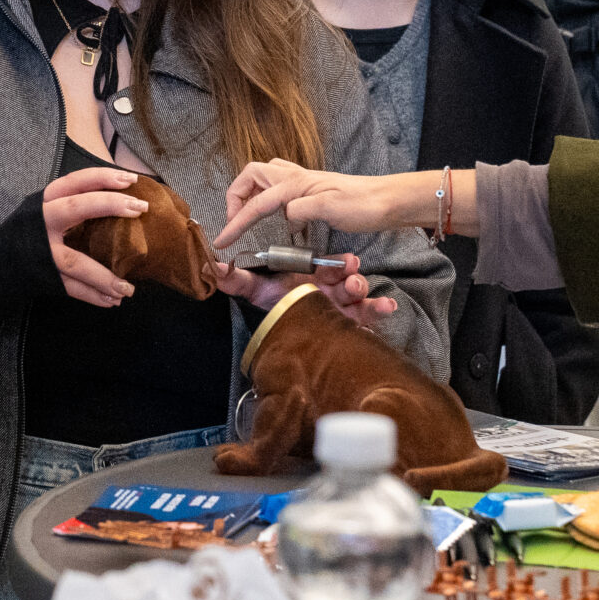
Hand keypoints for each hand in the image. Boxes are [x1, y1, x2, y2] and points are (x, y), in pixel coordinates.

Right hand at [43, 164, 145, 308]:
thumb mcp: (47, 212)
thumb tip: (122, 198)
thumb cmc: (32, 233)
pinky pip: (70, 287)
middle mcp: (40, 222)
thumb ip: (75, 204)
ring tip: (128, 288)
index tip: (130, 179)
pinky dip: (92, 295)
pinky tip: (113, 300)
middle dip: (108, 206)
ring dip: (103, 276)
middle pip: (74, 209)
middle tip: (140, 208)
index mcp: (44, 202)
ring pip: (74, 261)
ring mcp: (41, 252)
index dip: (101, 177)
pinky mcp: (42, 276)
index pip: (73, 182)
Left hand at [210, 251, 398, 327]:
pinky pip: (371, 315)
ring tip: (359, 294)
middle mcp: (332, 290)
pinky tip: (388, 308)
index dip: (336, 264)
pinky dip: (381, 309)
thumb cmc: (280, 308)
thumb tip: (211, 266)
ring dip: (362, 292)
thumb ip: (236, 279)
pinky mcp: (353, 324)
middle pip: (346, 280)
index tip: (344, 261)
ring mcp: (344, 307)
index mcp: (313, 278)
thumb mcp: (258, 291)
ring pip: (359, 295)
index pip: (327, 266)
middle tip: (350, 278)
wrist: (288, 338)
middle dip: (351, 278)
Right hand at [215, 160, 441, 249]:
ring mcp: (303, 183)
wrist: (388, 200)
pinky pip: (279, 188)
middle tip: (236, 221)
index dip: (235, 222)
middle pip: (251, 175)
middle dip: (236, 195)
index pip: (255, 204)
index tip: (221, 241)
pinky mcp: (311, 191)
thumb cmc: (364, 205)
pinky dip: (269, 199)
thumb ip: (302, 208)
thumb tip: (283, 214)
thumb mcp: (332, 208)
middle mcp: (295, 179)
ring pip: (265, 178)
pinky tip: (280, 220)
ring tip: (250, 218)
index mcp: (294, 185)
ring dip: (251, 194)